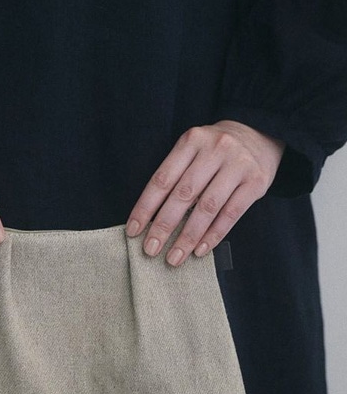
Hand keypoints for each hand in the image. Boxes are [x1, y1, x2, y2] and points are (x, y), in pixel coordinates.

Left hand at [125, 120, 285, 265]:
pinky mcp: (256, 181)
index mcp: (191, 141)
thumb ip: (176, 176)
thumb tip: (151, 220)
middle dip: (163, 226)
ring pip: (207, 207)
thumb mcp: (193, 150)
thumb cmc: (215, 151)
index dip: (145, 207)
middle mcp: (215, 150)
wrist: (259, 135)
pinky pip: (231, 214)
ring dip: (188, 236)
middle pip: (183, 194)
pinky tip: (200, 250)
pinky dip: (213, 235)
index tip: (133, 231)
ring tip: (174, 257)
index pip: (162, 179)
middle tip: (150, 249)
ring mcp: (238, 164)